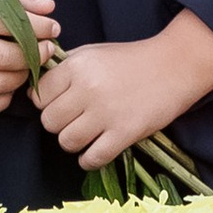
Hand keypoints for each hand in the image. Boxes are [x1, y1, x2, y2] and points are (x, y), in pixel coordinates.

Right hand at [0, 0, 56, 116]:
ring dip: (20, 77)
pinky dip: (1, 99)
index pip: (13, 25)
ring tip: (26, 66)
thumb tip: (49, 9)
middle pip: (7, 60)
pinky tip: (7, 85)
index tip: (52, 27)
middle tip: (46, 49)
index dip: (40, 27)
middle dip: (35, 55)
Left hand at [33, 16, 212, 170]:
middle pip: (49, 121)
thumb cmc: (131, 59)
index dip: (45, 102)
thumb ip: (65, 69)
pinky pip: (92, 158)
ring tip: (85, 135)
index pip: (39, 96)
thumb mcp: (93, 52)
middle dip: (58, 123)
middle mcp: (87, 89)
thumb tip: (37, 91)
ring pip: (67, 142)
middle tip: (73, 119)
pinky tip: (93, 152)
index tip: (57, 103)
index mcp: (77, 66)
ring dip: (73, 142)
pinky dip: (88, 160)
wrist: (174, 66)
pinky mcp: (124, 133)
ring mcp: (106, 113)